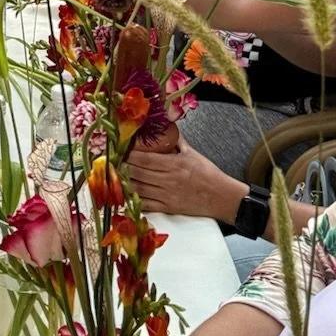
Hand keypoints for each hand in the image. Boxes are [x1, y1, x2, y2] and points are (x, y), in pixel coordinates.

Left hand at [126, 135, 244, 224]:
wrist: (221, 197)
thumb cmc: (208, 174)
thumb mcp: (193, 153)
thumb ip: (177, 141)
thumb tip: (166, 127)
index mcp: (175, 164)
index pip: (146, 159)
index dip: (130, 155)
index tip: (121, 150)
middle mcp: (169, 180)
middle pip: (139, 173)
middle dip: (124, 167)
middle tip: (113, 162)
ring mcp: (167, 195)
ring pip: (140, 189)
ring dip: (126, 182)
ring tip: (115, 176)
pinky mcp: (169, 207)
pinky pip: (147, 205)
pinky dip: (135, 200)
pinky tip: (126, 194)